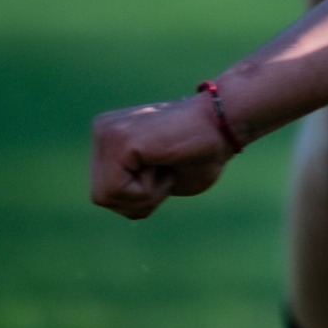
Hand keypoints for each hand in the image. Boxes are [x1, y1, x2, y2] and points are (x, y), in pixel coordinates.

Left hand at [90, 95, 235, 218]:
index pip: (105, 194)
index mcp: (108, 137)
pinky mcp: (119, 139)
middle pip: (102, 197)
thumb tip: (122, 203)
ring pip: (107, 196)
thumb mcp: (158, 177)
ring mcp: (107, 132)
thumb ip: (132, 186)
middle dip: (140, 198)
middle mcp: (102, 130)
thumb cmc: (202, 153)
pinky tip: (164, 160)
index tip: (166, 167)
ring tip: (166, 161)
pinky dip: (147, 189)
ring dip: (146, 193)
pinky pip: (118, 190)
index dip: (140, 196)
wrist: (225, 123)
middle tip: (167, 167)